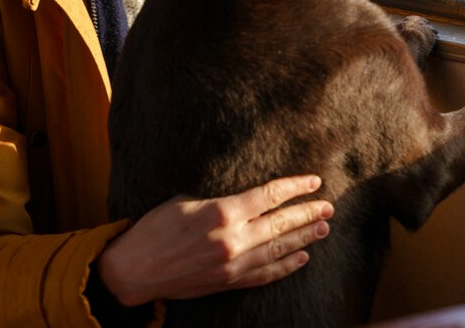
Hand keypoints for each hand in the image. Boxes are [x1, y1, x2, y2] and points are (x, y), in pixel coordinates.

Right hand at [96, 174, 333, 306]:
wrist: (135, 270)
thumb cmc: (155, 228)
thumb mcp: (185, 200)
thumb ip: (219, 199)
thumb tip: (243, 196)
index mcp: (222, 211)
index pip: (270, 195)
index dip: (295, 187)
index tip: (314, 181)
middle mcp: (233, 238)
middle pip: (281, 222)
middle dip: (308, 213)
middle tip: (328, 206)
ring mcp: (233, 264)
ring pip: (279, 249)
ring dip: (304, 238)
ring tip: (323, 229)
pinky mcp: (229, 282)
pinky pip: (266, 274)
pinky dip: (286, 266)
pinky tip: (302, 258)